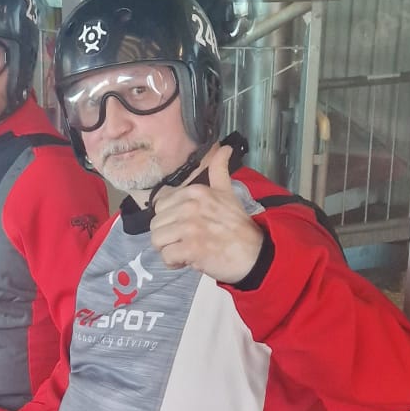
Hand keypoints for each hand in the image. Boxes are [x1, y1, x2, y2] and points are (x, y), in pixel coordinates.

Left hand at [149, 142, 263, 282]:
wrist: (253, 253)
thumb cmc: (238, 227)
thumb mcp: (227, 192)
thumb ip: (219, 171)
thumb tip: (224, 147)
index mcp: (195, 191)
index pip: (160, 206)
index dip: (170, 220)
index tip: (187, 227)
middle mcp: (190, 206)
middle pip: (156, 224)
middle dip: (167, 237)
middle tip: (186, 241)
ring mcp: (190, 227)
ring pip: (157, 240)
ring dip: (168, 250)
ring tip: (185, 251)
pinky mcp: (191, 248)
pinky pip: (166, 256)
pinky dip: (174, 263)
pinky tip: (188, 260)